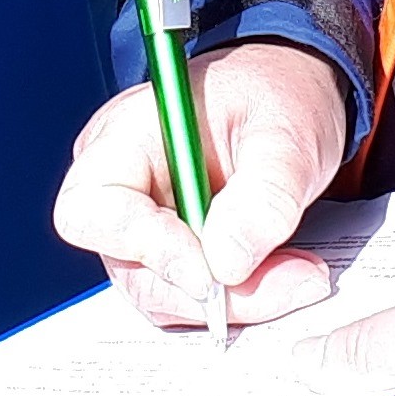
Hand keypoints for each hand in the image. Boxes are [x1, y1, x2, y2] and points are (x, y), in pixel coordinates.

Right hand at [53, 40, 349, 326]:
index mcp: (124, 137)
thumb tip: (226, 263)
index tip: (211, 273)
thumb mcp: (286, 132)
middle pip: (131, 268)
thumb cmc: (276, 95)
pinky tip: (285, 274)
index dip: (146, 249)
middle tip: (288, 281)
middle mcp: (122, 186)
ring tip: (301, 275)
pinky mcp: (175, 251)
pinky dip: (240, 297)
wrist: (292, 97)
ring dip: (233, 301)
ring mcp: (144, 224)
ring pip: (165, 293)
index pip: (93, 210)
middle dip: (208, 291)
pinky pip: (192, 293)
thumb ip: (263, 193)